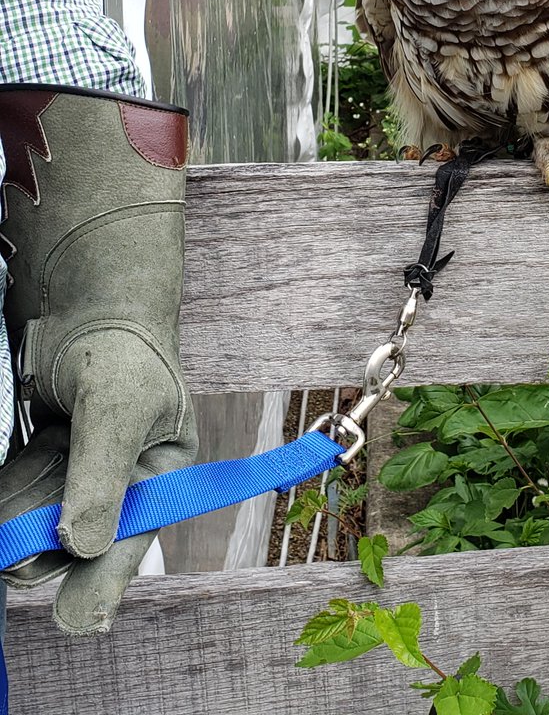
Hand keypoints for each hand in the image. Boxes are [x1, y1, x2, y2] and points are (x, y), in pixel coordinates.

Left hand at [0, 327, 196, 633]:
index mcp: (158, 476)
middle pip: (76, 540)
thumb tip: (82, 544)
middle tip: (10, 550)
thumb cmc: (121, 348)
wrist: (87, 300)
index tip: (70, 621)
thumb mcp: (118, 407)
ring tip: (5, 513)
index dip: (99, 583)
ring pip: (39, 522)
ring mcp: (78, 473)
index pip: (130, 540)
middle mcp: (120, 483)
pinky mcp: (45, 460)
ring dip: (14, 522)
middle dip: (40, 544)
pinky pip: (18, 495)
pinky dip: (4, 498)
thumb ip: (101, 475)